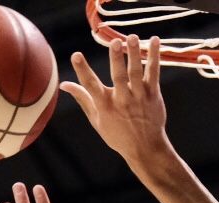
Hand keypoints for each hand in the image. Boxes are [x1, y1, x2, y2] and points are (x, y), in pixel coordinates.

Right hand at [61, 34, 170, 166]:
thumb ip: (82, 98)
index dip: (82, 70)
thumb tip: (64, 84)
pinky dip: (154, 56)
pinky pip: (154, 73)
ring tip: (132, 37)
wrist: (145, 148)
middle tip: (115, 42)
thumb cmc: (117, 134)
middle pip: (118, 76)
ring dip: (134, 53)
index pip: (90, 86)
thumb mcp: (96, 119)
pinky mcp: (153, 95)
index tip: (75, 55)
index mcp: (104, 107)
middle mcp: (121, 101)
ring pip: (136, 72)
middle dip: (116, 59)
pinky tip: (154, 41)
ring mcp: (138, 97)